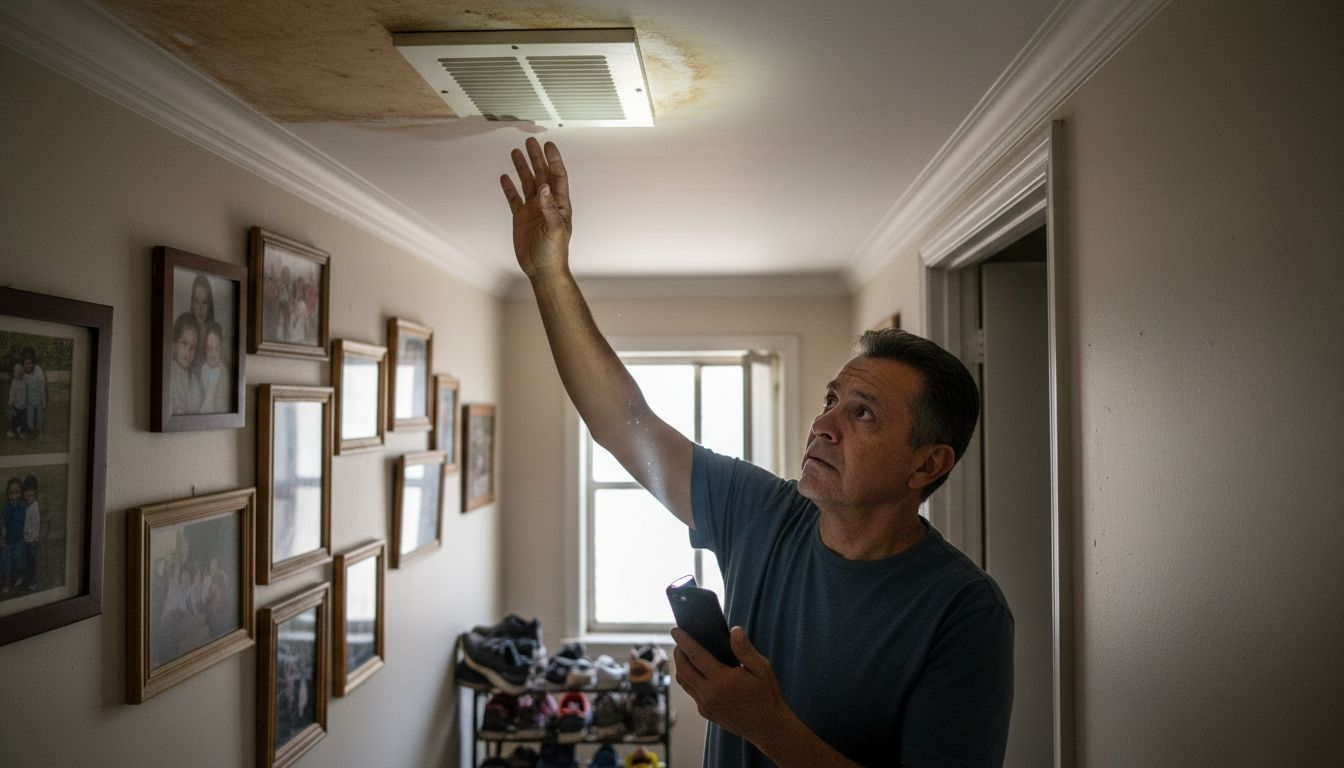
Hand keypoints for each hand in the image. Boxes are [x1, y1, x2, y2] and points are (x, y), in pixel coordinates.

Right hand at [499, 137, 572, 279]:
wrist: (541, 269)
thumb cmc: (554, 251)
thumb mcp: (554, 229)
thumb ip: (548, 208)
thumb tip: (543, 188)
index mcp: (559, 204)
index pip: (557, 177)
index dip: (553, 160)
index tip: (548, 145)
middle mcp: (546, 203)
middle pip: (541, 175)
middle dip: (536, 158)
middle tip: (530, 142)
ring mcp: (532, 209)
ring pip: (526, 183)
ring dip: (521, 168)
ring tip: (515, 152)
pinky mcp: (520, 218)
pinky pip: (514, 198)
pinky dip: (509, 187)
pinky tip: (505, 177)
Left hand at [671, 625, 789, 746]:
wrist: (767, 727)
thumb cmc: (766, 695)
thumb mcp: (762, 669)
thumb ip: (745, 650)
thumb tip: (734, 630)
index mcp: (723, 680)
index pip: (696, 656)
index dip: (684, 641)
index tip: (675, 630)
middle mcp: (710, 694)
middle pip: (683, 669)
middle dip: (678, 652)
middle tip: (679, 640)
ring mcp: (706, 705)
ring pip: (684, 681)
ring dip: (680, 665)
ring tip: (684, 653)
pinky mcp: (705, 712)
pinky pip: (691, 691)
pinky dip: (689, 678)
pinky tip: (696, 671)